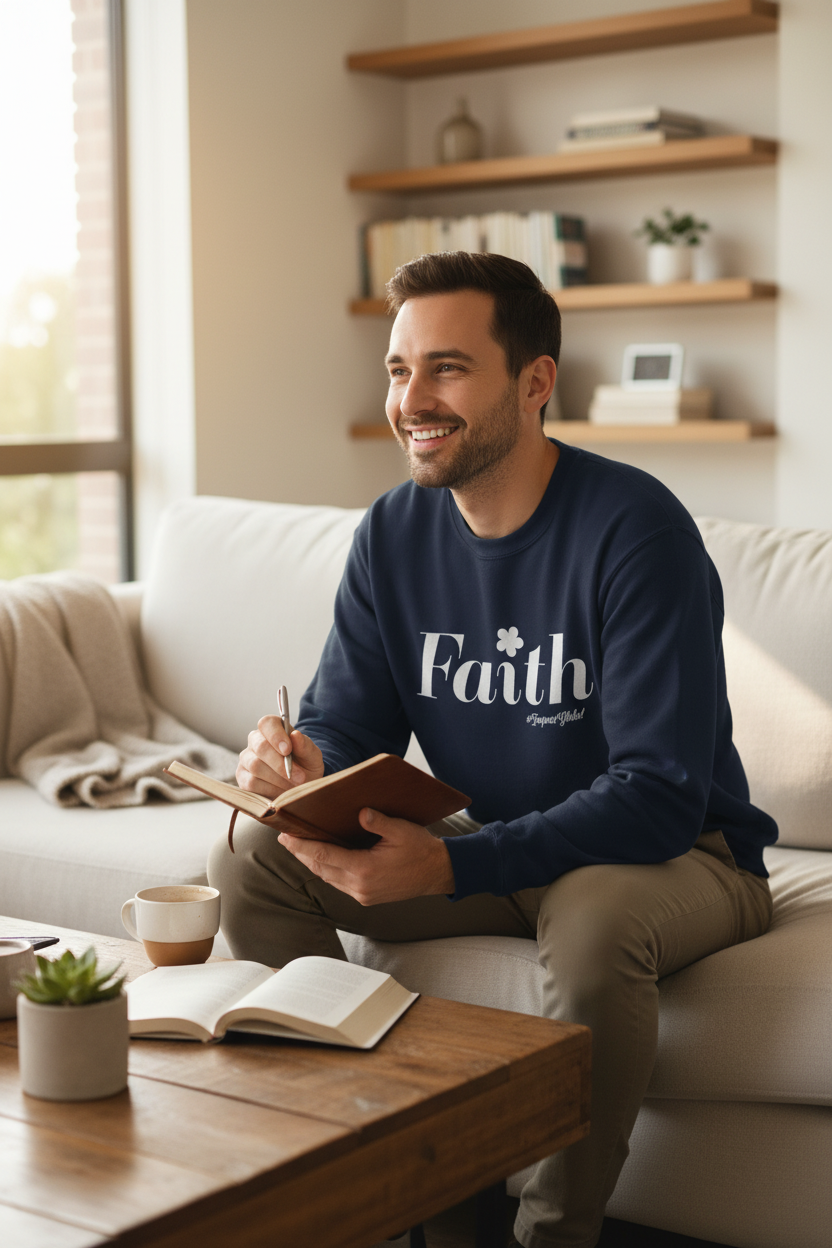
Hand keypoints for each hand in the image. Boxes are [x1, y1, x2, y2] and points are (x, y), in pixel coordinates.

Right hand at [237, 715, 324, 798]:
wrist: (302, 786)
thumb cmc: (305, 765)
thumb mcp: (312, 756)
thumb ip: (305, 745)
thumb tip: (295, 735)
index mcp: (272, 728)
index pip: (267, 723)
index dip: (276, 736)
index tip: (288, 750)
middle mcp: (255, 741)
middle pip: (260, 747)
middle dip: (280, 764)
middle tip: (299, 777)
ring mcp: (246, 759)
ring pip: (256, 766)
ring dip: (278, 778)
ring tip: (293, 785)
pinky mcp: (243, 777)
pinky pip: (251, 783)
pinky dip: (270, 789)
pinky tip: (281, 792)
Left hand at [277, 809, 454, 904]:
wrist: (438, 873)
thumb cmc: (421, 849)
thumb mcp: (401, 830)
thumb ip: (378, 822)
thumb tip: (360, 813)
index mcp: (365, 869)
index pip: (324, 855)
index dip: (302, 846)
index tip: (286, 836)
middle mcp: (359, 886)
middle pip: (320, 868)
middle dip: (301, 853)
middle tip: (285, 839)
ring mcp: (362, 894)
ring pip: (327, 878)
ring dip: (312, 862)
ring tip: (298, 848)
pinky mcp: (366, 897)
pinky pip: (338, 883)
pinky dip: (326, 870)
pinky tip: (321, 859)